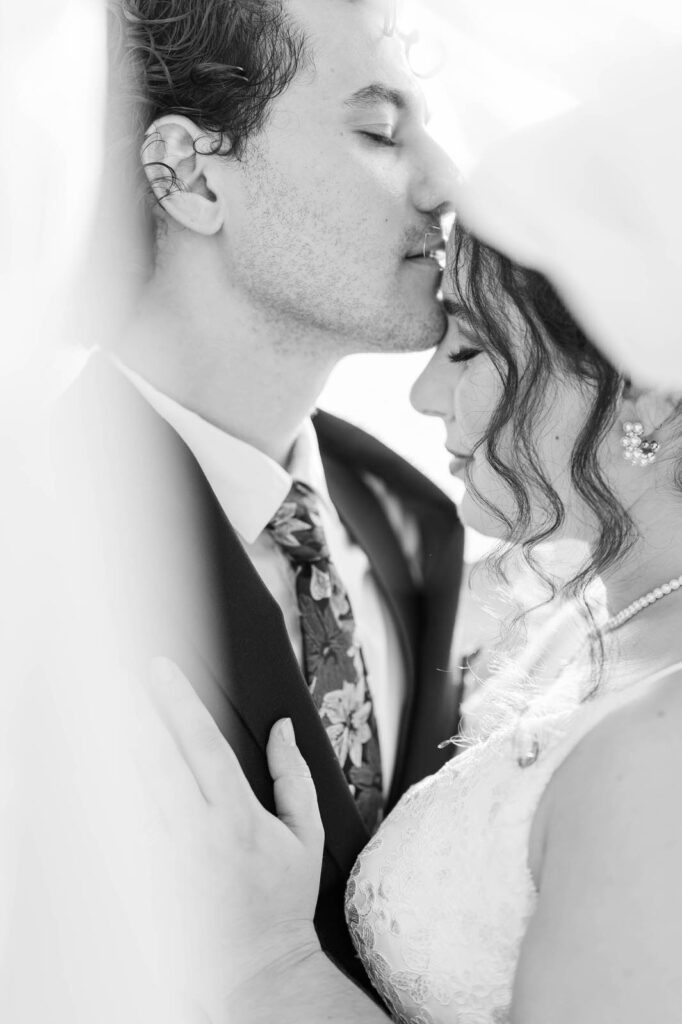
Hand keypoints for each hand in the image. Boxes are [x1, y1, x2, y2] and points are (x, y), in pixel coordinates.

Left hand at [137, 657, 324, 1020]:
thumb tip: (284, 729)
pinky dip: (118, 788)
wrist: (253, 970)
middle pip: (154, 756)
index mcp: (236, 817)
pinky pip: (126, 821)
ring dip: (121, 743)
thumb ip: (293, 776)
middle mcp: (194, 832)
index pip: (201, 742)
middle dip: (135, 709)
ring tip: (111, 708)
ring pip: (132, 785)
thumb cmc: (281, 901)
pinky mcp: (146, 875)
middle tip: (120, 677)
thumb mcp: (307, 835)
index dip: (179, 699)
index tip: (162, 670)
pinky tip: (114, 762)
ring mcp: (164, 855)